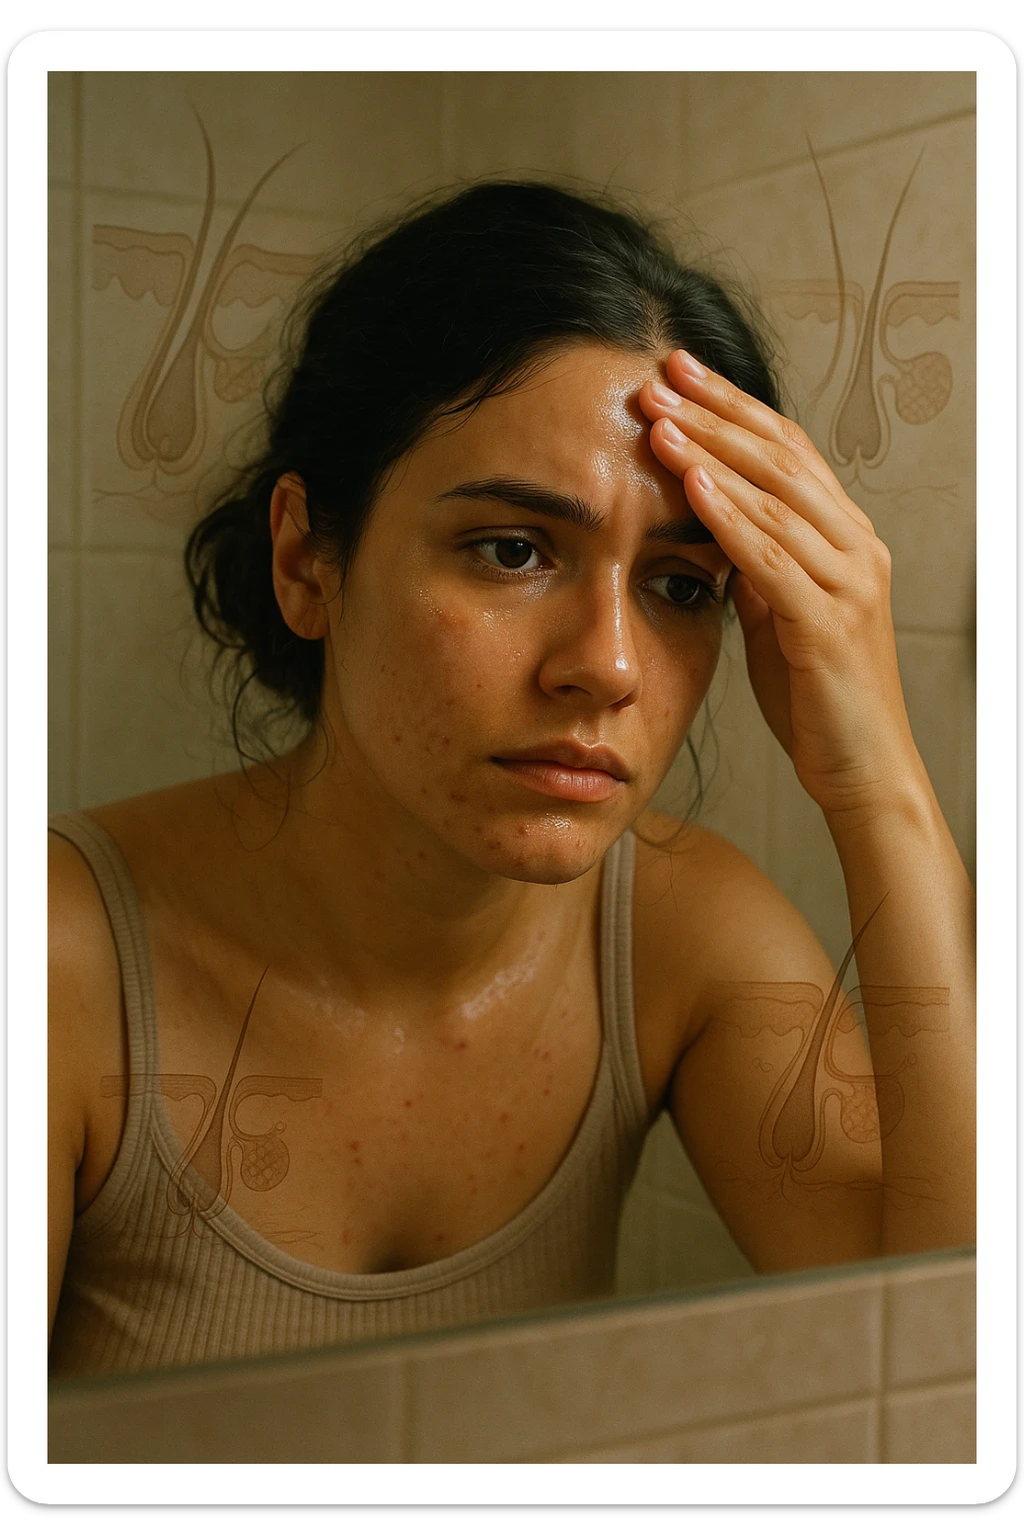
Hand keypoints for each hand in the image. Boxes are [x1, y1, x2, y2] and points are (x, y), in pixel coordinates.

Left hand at [639, 350, 926, 821]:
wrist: (863, 769)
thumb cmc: (817, 697)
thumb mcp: (777, 617)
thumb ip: (756, 567)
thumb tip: (713, 523)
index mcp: (846, 539)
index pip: (788, 451)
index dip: (734, 406)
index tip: (681, 373)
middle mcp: (856, 547)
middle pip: (781, 457)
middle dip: (717, 412)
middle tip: (660, 375)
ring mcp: (849, 582)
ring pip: (777, 496)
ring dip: (712, 452)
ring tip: (657, 418)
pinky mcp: (829, 623)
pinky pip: (773, 557)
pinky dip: (730, 515)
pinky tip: (691, 483)